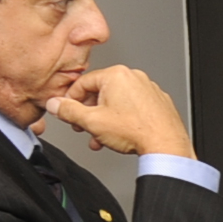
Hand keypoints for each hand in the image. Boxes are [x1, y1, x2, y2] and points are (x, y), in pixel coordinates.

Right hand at [39, 63, 194, 157]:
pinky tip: (118, 136)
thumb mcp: (91, 121)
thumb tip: (56, 104)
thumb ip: (68, 111)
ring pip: (117, 103)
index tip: (66, 111)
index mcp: (117, 75)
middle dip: (88, 113)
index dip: (70, 99)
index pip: (83, 83)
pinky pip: (134, 108)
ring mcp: (149, 90)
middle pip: (100, 93)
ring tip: (99, 136)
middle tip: (82, 126)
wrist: (166, 146)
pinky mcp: (159, 103)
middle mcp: (135, 78)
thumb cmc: (136, 131)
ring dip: (103, 120)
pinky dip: (122, 120)